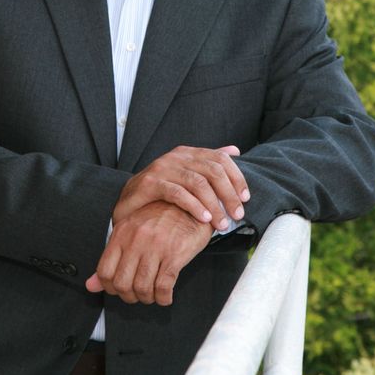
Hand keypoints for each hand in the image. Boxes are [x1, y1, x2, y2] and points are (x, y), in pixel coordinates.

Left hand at [85, 201, 212, 305]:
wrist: (189, 206)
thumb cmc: (159, 220)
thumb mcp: (131, 233)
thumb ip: (111, 260)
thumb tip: (90, 286)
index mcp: (122, 233)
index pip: (104, 272)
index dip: (111, 288)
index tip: (121, 290)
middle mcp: (136, 239)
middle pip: (122, 284)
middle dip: (130, 296)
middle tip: (138, 295)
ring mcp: (156, 246)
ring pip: (143, 288)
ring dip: (148, 298)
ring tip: (153, 295)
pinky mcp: (175, 253)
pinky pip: (164, 286)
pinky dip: (164, 298)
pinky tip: (166, 296)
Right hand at [113, 144, 249, 230]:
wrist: (128, 203)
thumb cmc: (161, 193)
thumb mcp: (187, 176)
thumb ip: (209, 163)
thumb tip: (234, 150)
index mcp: (188, 153)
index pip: (220, 159)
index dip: (237, 178)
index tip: (246, 199)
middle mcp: (177, 156)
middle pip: (213, 170)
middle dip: (229, 194)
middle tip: (237, 215)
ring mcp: (163, 167)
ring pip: (198, 182)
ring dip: (214, 205)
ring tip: (222, 224)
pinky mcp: (150, 182)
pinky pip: (177, 193)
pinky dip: (194, 206)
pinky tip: (203, 218)